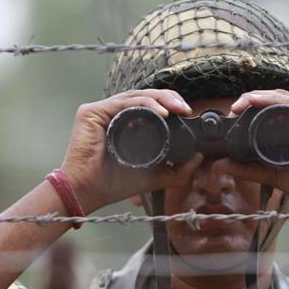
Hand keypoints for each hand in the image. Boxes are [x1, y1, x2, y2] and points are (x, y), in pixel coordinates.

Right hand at [60, 89, 202, 213]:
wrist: (89, 193)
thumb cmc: (113, 183)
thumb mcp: (154, 176)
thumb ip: (177, 170)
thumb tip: (199, 157)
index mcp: (126, 123)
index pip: (151, 106)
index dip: (171, 106)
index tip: (188, 114)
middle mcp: (113, 114)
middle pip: (146, 97)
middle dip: (170, 99)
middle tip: (186, 109)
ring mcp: (102, 111)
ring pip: (137, 96)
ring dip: (161, 99)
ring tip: (177, 109)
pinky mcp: (92, 112)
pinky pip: (123, 102)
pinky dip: (144, 105)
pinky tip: (160, 113)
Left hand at [214, 89, 288, 211]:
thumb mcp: (275, 173)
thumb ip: (250, 168)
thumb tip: (220, 164)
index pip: (281, 105)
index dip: (257, 104)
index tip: (234, 112)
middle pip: (283, 98)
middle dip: (256, 99)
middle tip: (233, 108)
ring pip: (288, 99)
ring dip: (262, 98)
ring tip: (241, 104)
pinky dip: (277, 103)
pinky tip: (259, 103)